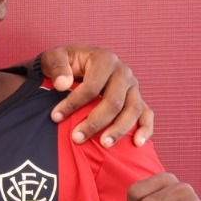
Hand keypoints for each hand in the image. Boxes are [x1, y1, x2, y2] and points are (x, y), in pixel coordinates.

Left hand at [38, 45, 153, 146]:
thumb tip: (62, 85)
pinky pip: (147, 114)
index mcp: (104, 59)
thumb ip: (56, 66)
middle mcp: (123, 72)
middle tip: (77, 138)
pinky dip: (145, 129)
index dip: (74, 103)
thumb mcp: (53, 56)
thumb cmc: (66, 61)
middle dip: (95, 122)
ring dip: (119, 129)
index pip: (92, 86)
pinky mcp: (137, 98)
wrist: (78, 61)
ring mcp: (133, 86)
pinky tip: (137, 143)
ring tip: (104, 145)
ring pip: (133, 110)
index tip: (56, 117)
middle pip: (114, 101)